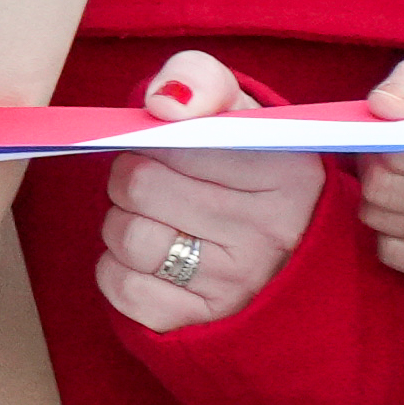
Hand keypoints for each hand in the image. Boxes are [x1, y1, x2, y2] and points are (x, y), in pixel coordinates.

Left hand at [87, 49, 322, 335]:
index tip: (173, 149)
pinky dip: (119, 268)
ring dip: (123, 223)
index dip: (153, 140)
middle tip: (161, 187)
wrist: (285, 266)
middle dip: (131, 179)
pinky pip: (116, 284)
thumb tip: (164, 102)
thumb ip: (201, 81)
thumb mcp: (239, 114)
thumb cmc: (245, 174)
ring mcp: (235, 284)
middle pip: (135, 185)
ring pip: (122, 234)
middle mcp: (270, 231)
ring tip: (162, 223)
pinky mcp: (197, 323)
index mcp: (286, 170)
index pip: (167, 142)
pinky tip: (156, 263)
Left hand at [353, 29, 403, 291]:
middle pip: (384, 194)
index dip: (382, 138)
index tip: (400, 125)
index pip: (396, 159)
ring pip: (387, 226)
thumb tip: (385, 107)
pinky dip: (398, 232)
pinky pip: (400, 257)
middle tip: (401, 150)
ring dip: (386, 199)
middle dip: (377, 167)